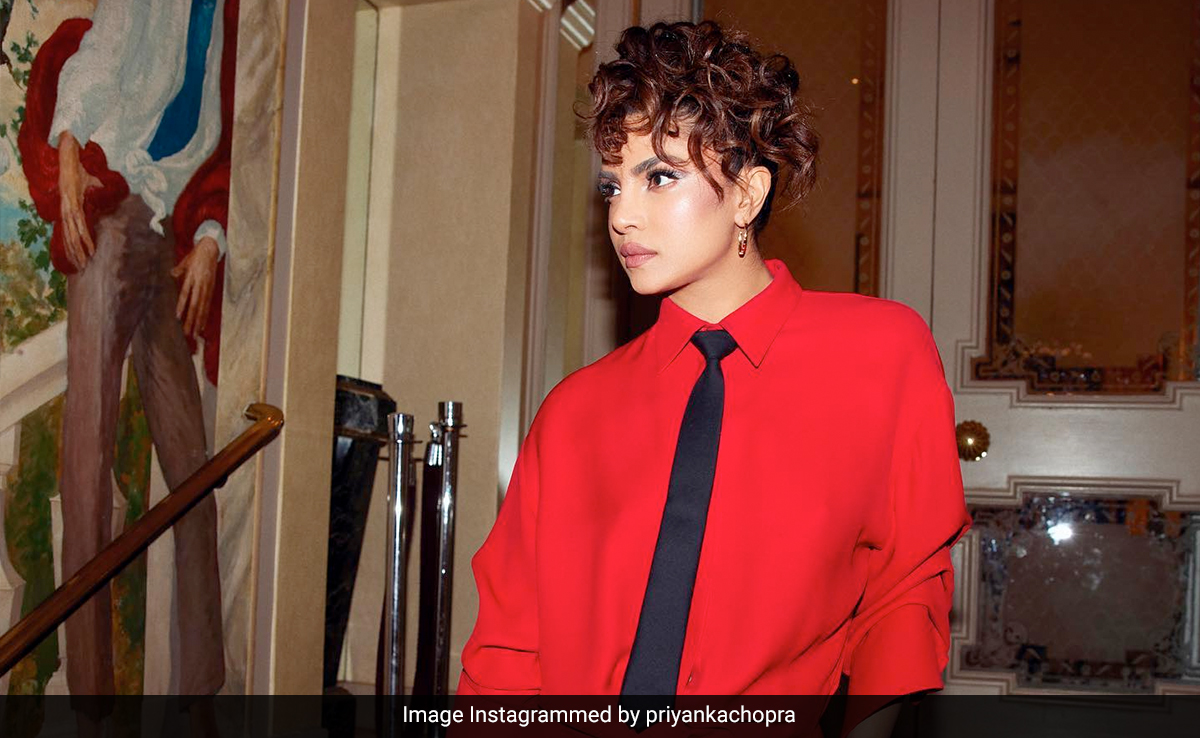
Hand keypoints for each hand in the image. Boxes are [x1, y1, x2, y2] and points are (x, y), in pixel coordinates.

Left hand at [57, 132, 102, 269]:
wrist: (70, 152)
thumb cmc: (80, 166)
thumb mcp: (91, 182)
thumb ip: (98, 192)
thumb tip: (110, 197)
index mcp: (69, 205)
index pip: (71, 229)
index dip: (73, 243)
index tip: (79, 255)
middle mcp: (66, 208)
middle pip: (69, 236)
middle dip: (74, 252)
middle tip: (80, 267)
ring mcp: (67, 206)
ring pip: (72, 234)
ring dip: (78, 250)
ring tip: (83, 263)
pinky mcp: (70, 202)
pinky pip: (78, 224)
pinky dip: (83, 237)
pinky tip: (87, 248)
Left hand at [171, 236, 219, 338]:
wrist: (211, 249)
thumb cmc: (196, 255)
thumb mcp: (185, 261)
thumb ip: (178, 270)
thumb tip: (172, 274)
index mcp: (192, 277)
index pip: (186, 294)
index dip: (182, 306)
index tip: (178, 317)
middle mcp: (200, 284)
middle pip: (195, 305)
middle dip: (191, 320)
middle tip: (187, 333)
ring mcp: (207, 288)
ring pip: (203, 308)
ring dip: (198, 321)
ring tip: (195, 333)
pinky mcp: (211, 289)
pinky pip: (207, 305)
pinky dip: (204, 316)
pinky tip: (202, 325)